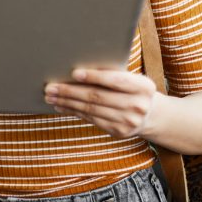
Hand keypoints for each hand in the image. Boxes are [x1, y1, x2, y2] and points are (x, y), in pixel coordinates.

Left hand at [44, 68, 158, 138]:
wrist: (151, 115)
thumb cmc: (133, 90)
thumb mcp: (132, 79)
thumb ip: (112, 74)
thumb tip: (78, 70)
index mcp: (143, 87)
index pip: (115, 80)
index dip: (94, 77)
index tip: (74, 73)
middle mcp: (138, 105)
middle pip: (97, 97)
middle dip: (70, 91)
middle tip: (51, 87)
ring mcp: (129, 121)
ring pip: (91, 110)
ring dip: (67, 103)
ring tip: (50, 96)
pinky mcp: (119, 132)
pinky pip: (91, 119)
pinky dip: (73, 112)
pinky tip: (61, 106)